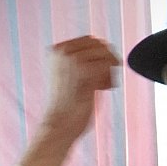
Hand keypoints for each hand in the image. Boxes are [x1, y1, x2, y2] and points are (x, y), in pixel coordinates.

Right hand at [20, 37, 120, 165]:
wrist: (59, 125)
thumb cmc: (67, 108)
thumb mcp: (70, 77)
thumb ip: (81, 62)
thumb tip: (104, 47)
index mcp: (56, 50)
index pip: (89, 40)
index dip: (100, 55)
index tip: (99, 73)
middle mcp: (63, 51)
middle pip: (99, 44)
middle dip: (106, 60)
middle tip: (104, 81)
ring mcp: (74, 60)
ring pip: (106, 54)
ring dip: (109, 71)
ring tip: (102, 87)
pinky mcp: (85, 72)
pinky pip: (109, 66)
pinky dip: (110, 79)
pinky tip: (102, 90)